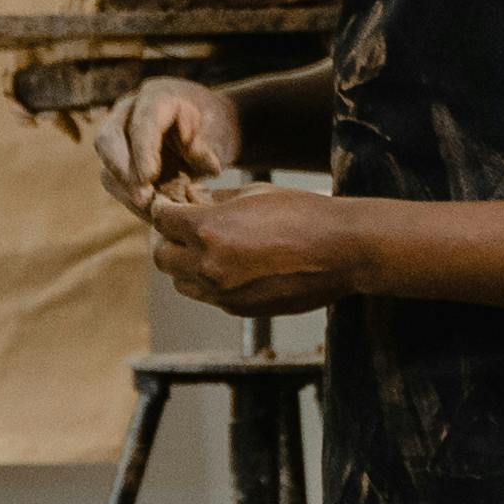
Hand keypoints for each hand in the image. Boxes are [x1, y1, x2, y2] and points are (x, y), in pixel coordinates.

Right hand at [95, 75, 240, 205]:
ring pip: (107, 163)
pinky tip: (151, 211)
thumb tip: (203, 162)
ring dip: (125, 190)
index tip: (149, 177)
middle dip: (124, 172)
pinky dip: (130, 197)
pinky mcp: (118, 159)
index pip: (141, 122)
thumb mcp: (219, 133)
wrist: (208, 130)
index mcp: (158, 96)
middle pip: (109, 139)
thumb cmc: (214, 126)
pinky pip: (114, 180)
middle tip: (144, 199)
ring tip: (152, 210)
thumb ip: (208, 146)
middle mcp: (129, 111)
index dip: (142, 150)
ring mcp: (119, 135)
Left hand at [147, 181, 368, 319]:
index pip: (162, 221)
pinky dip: (208, 282)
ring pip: (181, 282)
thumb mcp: (254, 194)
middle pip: (162, 257)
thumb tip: (193, 199)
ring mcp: (223, 292)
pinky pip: (208, 296)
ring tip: (202, 249)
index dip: (164, 210)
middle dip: (167, 240)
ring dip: (184, 264)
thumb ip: (216, 200)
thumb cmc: (302, 213)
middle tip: (179, 229)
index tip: (170, 205)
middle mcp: (208, 265)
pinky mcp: (239, 309)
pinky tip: (227, 266)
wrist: (342, 251)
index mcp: (208, 230)